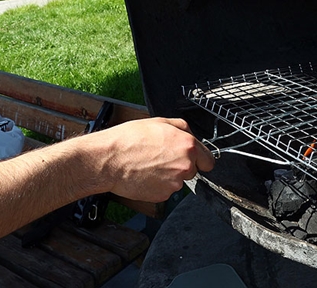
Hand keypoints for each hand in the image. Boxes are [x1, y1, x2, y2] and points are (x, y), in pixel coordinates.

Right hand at [90, 118, 214, 201]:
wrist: (108, 160)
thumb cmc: (129, 140)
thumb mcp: (160, 121)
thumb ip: (182, 128)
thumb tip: (190, 134)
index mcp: (188, 146)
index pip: (208, 160)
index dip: (199, 159)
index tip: (194, 159)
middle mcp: (185, 166)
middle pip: (193, 171)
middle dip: (181, 165)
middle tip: (161, 157)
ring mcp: (174, 183)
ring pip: (178, 181)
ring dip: (168, 176)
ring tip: (149, 165)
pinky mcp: (162, 196)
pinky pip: (165, 190)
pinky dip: (157, 185)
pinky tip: (145, 175)